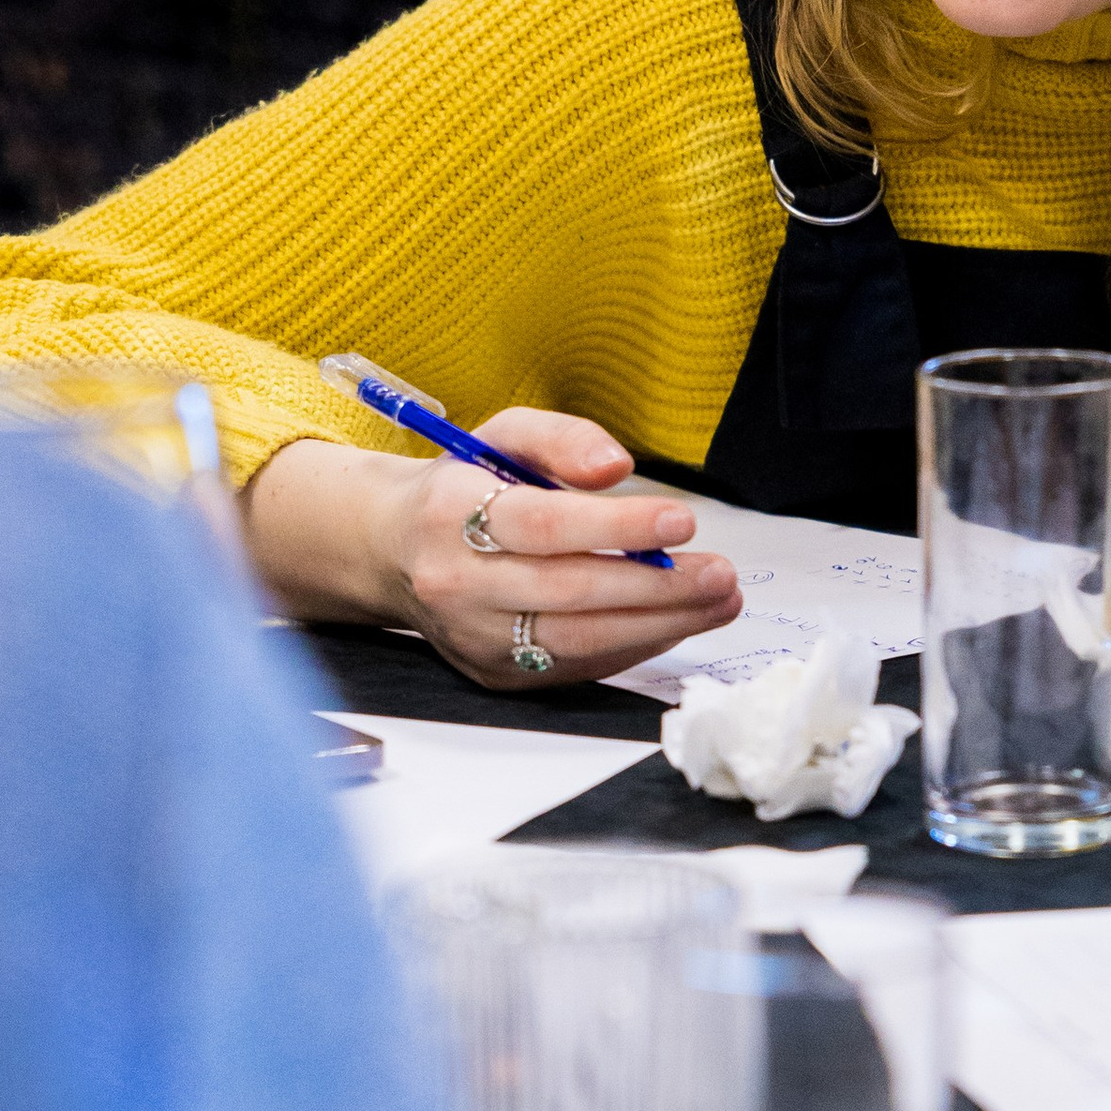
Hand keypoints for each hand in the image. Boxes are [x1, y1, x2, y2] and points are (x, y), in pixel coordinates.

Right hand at [245, 409, 741, 690]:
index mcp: (451, 515)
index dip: (618, 526)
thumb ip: (562, 439)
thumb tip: (616, 467)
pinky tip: (675, 622)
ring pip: (576, 641)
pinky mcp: (493, 674)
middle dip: (657, 588)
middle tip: (720, 574)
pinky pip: (575, 666)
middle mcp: (456, 584)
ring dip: (659, 625)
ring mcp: (473, 638)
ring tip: (716, 601)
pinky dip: (633, 645)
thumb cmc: (461, 489)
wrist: (391, 550)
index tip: (682, 521)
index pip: (545, 525)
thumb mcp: (502, 436)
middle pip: (568, 593)